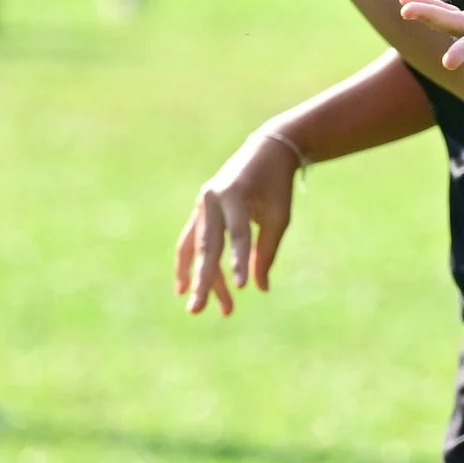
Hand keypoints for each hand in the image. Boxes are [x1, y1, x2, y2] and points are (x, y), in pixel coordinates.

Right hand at [176, 125, 304, 315]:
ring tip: (198, 308)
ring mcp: (201, 205)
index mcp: (235, 195)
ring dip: (197, 278)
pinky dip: (187, 264)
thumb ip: (267, 251)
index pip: (238, 234)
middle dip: (204, 280)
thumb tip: (260, 288)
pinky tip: (184, 288)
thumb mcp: (279, 215)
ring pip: (196, 248)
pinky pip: (189, 242)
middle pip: (207, 246)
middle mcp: (212, 199)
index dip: (240, 261)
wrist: (264, 152)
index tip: (241, 288)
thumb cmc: (276, 186)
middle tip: (198, 310)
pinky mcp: (199, 212)